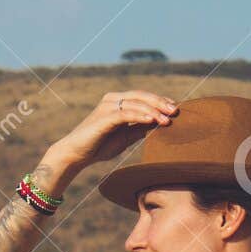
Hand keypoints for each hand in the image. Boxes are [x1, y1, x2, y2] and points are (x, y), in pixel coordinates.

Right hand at [49, 90, 177, 170]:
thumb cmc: (98, 147)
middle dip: (160, 103)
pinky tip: (152, 120)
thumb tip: (157, 124)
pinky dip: (140, 116)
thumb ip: (138, 129)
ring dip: (154, 110)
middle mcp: (112, 100)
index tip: (174, 109)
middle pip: (142, 96)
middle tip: (175, 111)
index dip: (159, 101)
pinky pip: (126, 113)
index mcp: (117, 102)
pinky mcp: (104, 117)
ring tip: (167, 119)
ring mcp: (108, 106)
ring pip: (136, 103)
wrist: (75, 155)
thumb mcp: (124, 137)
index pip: (143, 97)